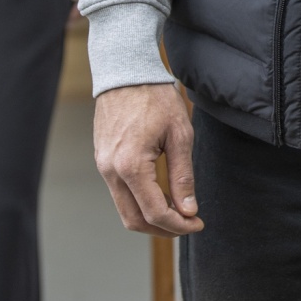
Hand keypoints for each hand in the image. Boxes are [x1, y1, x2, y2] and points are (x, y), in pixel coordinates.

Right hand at [93, 82, 203, 235]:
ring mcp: (103, 166)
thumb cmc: (154, 97)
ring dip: (150, 218)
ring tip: (177, 211)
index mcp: (131, 166)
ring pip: (125, 209)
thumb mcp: (179, 135)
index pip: (155, 213)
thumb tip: (188, 210)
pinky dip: (139, 201)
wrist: (125, 71)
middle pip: (134, 220)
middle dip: (163, 230)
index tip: (198, 223)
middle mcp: (111, 171)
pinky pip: (119, 192)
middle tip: (188, 224)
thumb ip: (183, 176)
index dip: (179, 226)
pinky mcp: (102, 160)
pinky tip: (160, 194)